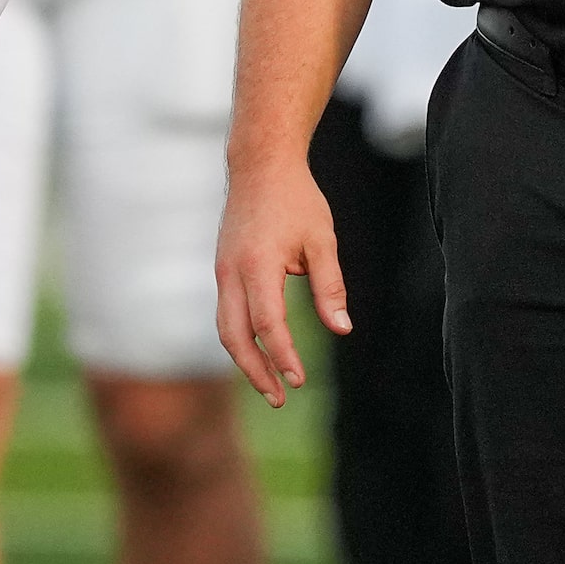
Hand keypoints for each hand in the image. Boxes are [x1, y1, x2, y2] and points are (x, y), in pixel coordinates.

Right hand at [215, 156, 350, 408]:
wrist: (259, 164)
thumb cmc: (296, 200)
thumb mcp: (322, 240)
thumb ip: (330, 287)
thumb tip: (342, 330)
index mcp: (257, 264)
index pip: (268, 323)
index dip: (283, 356)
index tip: (299, 381)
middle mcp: (232, 271)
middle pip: (234, 335)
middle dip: (255, 371)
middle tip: (279, 399)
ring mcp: (223, 270)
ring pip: (225, 327)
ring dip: (245, 359)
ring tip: (271, 385)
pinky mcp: (223, 269)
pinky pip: (226, 312)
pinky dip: (241, 338)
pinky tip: (261, 351)